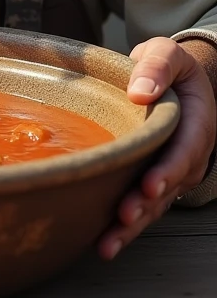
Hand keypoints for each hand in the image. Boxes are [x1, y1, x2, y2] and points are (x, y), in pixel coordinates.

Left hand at [98, 36, 215, 259]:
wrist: (168, 78)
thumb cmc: (167, 66)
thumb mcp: (166, 54)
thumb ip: (157, 67)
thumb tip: (140, 93)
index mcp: (196, 123)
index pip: (185, 150)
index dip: (168, 170)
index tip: (149, 185)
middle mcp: (187, 153)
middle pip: (169, 185)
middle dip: (146, 205)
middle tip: (124, 217)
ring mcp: (170, 170)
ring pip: (155, 204)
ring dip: (132, 226)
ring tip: (108, 244)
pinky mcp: (151, 179)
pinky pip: (142, 205)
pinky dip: (124, 225)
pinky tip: (102, 241)